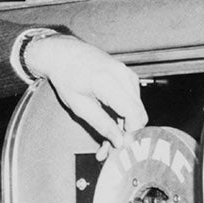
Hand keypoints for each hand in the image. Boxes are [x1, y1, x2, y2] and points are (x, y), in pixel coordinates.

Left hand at [26, 31, 146, 153]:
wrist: (64, 54)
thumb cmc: (67, 77)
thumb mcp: (79, 106)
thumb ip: (101, 124)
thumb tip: (119, 141)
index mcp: (107, 81)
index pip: (133, 114)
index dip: (131, 134)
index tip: (120, 148)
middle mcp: (122, 75)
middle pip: (139, 114)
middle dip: (128, 134)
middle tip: (110, 148)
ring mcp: (128, 74)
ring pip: (137, 110)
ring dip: (125, 126)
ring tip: (106, 139)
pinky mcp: (129, 77)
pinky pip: (133, 101)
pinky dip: (124, 115)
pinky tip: (111, 124)